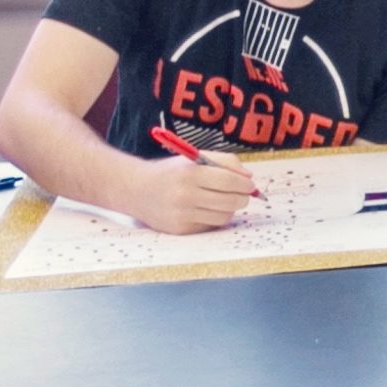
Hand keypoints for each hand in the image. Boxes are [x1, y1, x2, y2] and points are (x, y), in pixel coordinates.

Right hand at [119, 154, 256, 234]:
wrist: (136, 190)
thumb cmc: (170, 172)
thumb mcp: (193, 158)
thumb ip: (223, 161)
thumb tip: (248, 176)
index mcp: (190, 173)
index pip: (229, 181)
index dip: (245, 184)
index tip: (250, 184)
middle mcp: (185, 195)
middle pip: (230, 201)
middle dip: (243, 198)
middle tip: (244, 194)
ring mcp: (182, 214)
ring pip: (223, 216)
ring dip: (230, 209)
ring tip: (225, 200)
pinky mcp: (181, 229)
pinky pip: (210, 225)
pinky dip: (215, 217)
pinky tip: (208, 209)